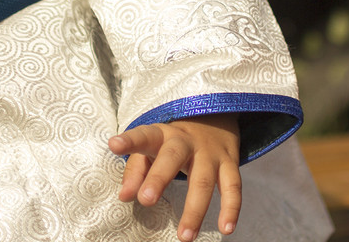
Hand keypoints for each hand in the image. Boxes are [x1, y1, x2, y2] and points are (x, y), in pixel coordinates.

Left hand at [108, 113, 241, 240]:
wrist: (213, 118)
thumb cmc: (172, 143)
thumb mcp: (152, 148)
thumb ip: (136, 171)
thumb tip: (124, 196)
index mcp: (162, 135)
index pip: (144, 136)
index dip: (130, 141)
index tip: (114, 145)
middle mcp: (186, 141)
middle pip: (173, 156)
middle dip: (159, 177)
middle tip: (146, 200)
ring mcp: (210, 152)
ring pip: (204, 179)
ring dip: (195, 209)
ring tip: (185, 237)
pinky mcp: (230, 163)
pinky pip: (233, 186)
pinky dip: (231, 208)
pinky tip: (226, 229)